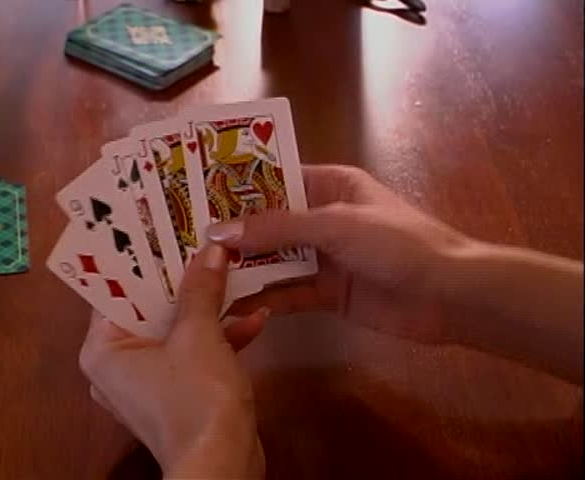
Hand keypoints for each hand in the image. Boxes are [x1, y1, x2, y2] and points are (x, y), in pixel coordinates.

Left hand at [79, 244, 265, 478]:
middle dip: (182, 278)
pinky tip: (256, 318)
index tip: (161, 230)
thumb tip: (213, 248)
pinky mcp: (179, 390)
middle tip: (200, 241)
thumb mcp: (199, 334)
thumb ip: (202, 288)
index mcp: (104, 349)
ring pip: (177, 328)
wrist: (223, 466)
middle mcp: (119, 363)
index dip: (141, 259)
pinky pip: (194, 352)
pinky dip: (220, 338)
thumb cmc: (195, 396)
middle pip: (150, 307)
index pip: (115, 290)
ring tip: (233, 270)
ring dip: (209, 306)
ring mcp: (150, 380)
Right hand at [208, 164, 471, 343]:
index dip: (239, 188)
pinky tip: (231, 304)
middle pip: (270, 222)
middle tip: (185, 240)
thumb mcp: (335, 224)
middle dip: (234, 232)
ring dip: (243, 266)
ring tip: (198, 273)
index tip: (195, 196)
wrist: (448, 295)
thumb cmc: (395, 243)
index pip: (276, 179)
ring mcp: (324, 257)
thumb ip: (277, 228)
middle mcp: (323, 218)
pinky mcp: (326, 293)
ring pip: (274, 259)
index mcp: (330, 185)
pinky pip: (287, 292)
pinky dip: (263, 298)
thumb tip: (219, 232)